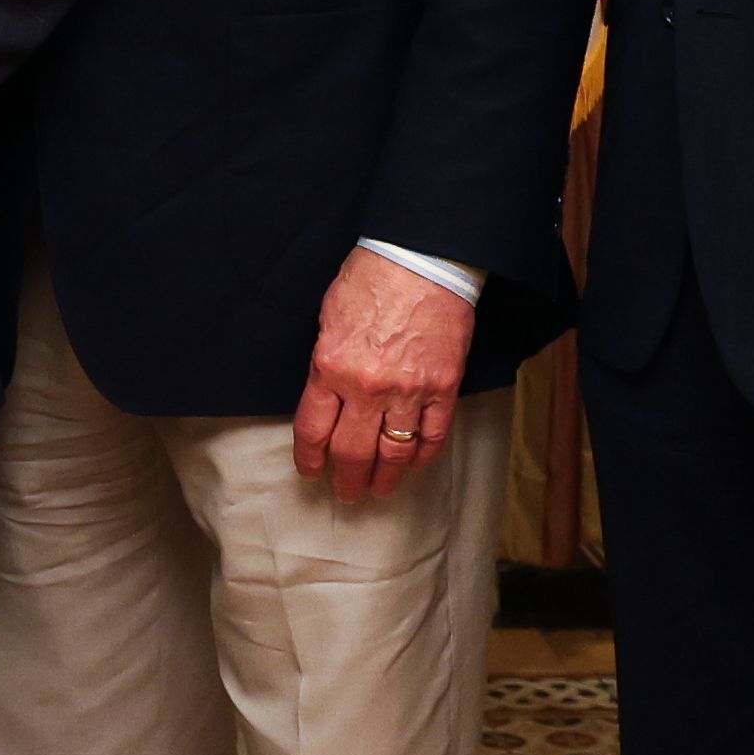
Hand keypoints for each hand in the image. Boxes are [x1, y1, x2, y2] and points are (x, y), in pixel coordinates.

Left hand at [295, 245, 475, 502]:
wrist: (422, 261)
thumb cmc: (370, 279)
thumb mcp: (328, 319)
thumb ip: (326, 363)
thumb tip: (328, 396)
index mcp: (330, 368)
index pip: (314, 430)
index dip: (310, 458)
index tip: (311, 472)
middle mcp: (367, 388)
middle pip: (352, 451)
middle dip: (346, 479)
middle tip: (345, 493)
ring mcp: (409, 391)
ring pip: (394, 452)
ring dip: (384, 477)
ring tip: (378, 490)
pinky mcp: (443, 388)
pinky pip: (432, 435)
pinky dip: (423, 455)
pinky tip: (414, 465)